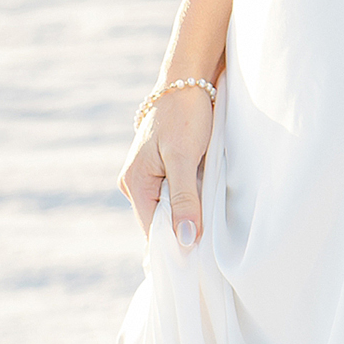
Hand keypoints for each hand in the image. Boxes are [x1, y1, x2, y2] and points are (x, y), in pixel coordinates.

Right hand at [117, 83, 214, 249]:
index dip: (174, 246)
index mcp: (134, 183)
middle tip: (207, 250)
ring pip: (170, 208)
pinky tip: (205, 205)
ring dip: (188, 215)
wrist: (188, 80)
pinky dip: (190, 200)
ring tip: (208, 228)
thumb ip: (184, 199)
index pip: (152, 230)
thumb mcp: (184, 158)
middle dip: (181, 232)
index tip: (196, 264)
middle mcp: (136, 182)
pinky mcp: (164, 167)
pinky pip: (175, 193)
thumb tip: (184, 239)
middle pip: (160, 221)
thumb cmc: (183, 115)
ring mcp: (149, 175)